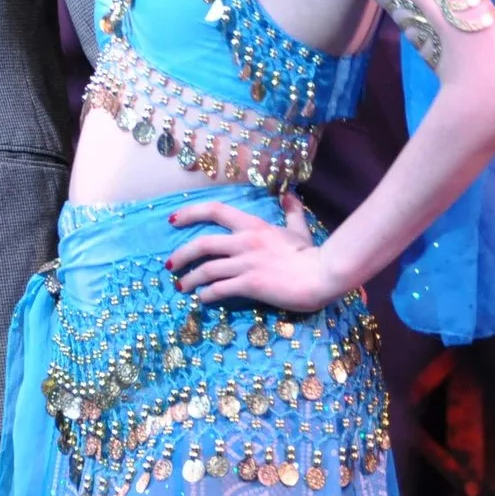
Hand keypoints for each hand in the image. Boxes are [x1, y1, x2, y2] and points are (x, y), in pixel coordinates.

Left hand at [165, 192, 343, 313]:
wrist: (324, 275)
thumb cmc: (312, 254)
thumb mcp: (299, 229)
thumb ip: (291, 212)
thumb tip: (288, 196)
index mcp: (253, 225)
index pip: (214, 210)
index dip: (190, 213)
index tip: (172, 220)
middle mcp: (244, 241)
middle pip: (201, 244)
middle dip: (181, 255)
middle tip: (170, 266)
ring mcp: (246, 264)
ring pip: (206, 270)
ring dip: (190, 279)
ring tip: (182, 286)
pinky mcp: (250, 285)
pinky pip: (219, 289)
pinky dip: (206, 295)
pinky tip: (202, 299)